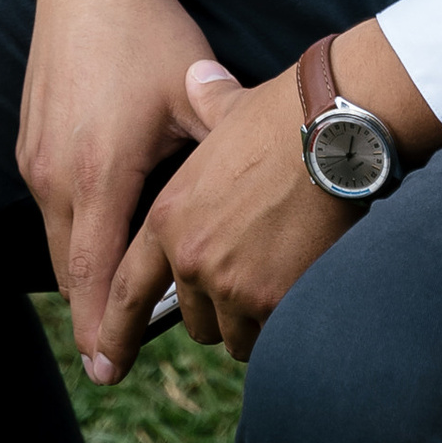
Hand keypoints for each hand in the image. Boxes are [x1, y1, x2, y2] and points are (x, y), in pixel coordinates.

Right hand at [18, 0, 215, 378]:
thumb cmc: (153, 33)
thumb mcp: (196, 94)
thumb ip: (224, 149)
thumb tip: (278, 189)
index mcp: (101, 171)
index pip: (98, 276)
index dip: (107, 328)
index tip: (113, 371)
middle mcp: (57, 173)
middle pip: (70, 273)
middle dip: (94, 317)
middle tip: (116, 360)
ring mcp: (36, 158)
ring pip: (57, 243)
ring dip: (84, 277)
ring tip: (116, 312)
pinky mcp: (29, 142)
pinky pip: (50, 210)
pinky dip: (74, 236)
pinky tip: (104, 244)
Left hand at [96, 16, 441, 374]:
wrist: (337, 130)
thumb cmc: (287, 113)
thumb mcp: (229, 108)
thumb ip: (204, 106)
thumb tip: (200, 77)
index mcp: (170, 217)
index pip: (128, 289)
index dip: (114, 331)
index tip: (104, 365)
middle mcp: (191, 257)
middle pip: (194, 319)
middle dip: (219, 307)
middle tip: (253, 273)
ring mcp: (232, 283)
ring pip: (234, 333)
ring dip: (254, 318)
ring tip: (284, 273)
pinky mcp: (273, 299)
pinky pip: (272, 334)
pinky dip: (286, 319)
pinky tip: (305, 283)